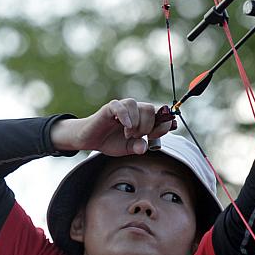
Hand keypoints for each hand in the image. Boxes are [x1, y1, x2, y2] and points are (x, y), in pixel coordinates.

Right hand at [50, 98, 174, 155]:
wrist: (90, 140)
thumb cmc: (110, 141)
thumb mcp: (128, 148)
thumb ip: (139, 146)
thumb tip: (146, 147)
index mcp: (142, 118)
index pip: (160, 114)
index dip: (163, 124)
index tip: (155, 136)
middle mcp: (135, 109)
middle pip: (151, 109)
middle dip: (148, 126)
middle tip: (137, 137)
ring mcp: (123, 107)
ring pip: (138, 107)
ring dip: (137, 124)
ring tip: (128, 134)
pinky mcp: (110, 108)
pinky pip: (121, 106)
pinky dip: (126, 116)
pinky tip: (125, 127)